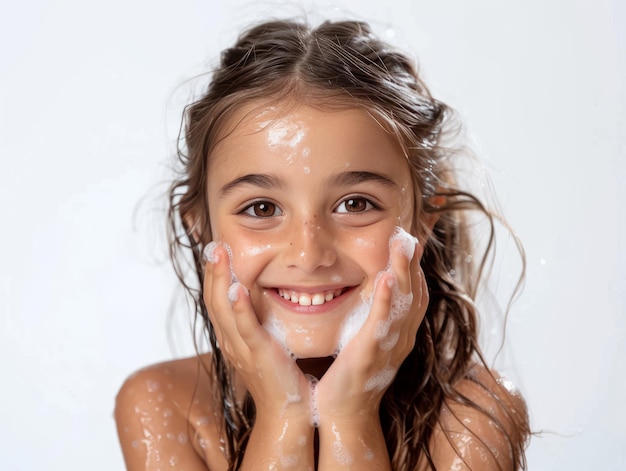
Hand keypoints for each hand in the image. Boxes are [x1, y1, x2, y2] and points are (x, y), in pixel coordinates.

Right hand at [202, 242, 310, 419]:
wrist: (289, 410)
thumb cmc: (282, 376)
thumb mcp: (266, 343)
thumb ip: (261, 322)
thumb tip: (264, 299)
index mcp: (232, 337)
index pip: (216, 300)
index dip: (214, 274)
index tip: (217, 249)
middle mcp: (231, 341)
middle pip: (213, 300)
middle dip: (212, 270)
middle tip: (213, 244)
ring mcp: (242, 348)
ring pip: (223, 309)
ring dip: (220, 279)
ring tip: (220, 254)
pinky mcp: (258, 354)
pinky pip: (245, 328)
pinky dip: (239, 308)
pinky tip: (237, 289)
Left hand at [314, 233, 428, 420]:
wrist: (343, 411)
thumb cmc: (352, 375)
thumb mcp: (368, 340)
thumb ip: (374, 316)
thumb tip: (373, 291)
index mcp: (399, 332)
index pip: (415, 294)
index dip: (415, 267)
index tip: (411, 239)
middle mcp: (400, 337)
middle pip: (415, 293)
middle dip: (413, 262)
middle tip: (409, 232)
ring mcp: (388, 346)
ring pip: (404, 303)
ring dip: (405, 272)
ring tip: (404, 244)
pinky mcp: (370, 354)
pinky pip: (382, 324)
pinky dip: (387, 301)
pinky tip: (387, 279)